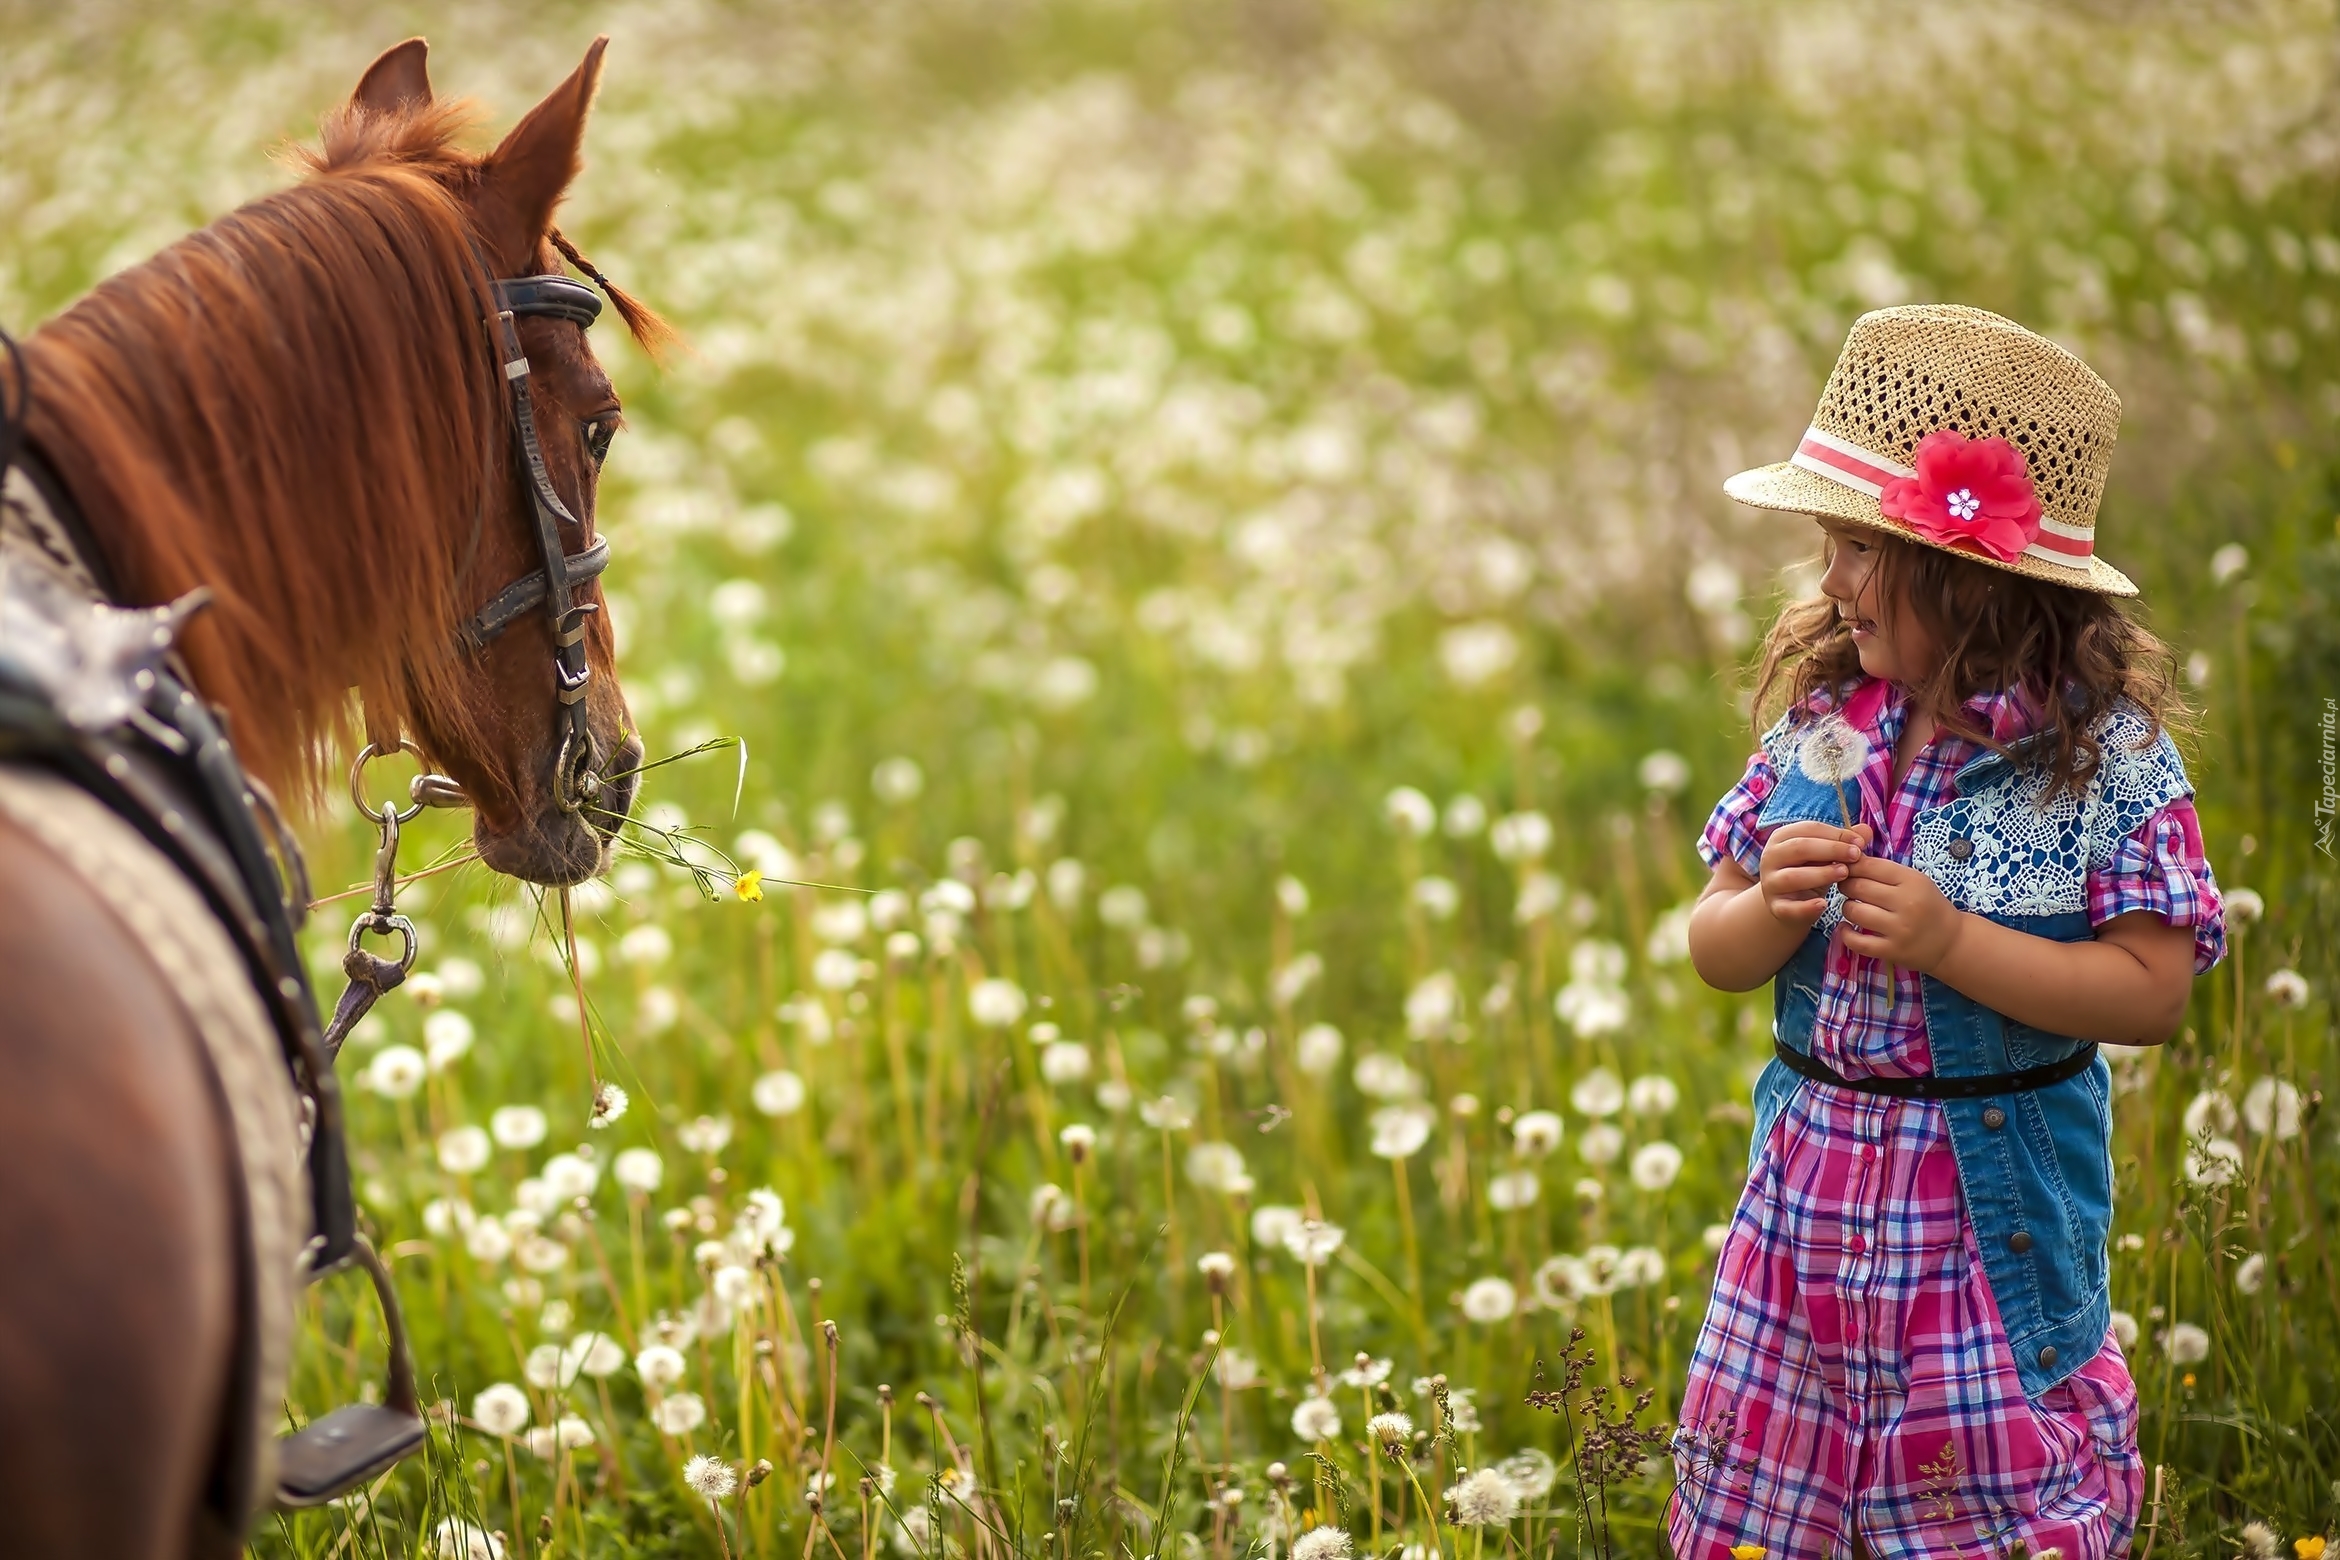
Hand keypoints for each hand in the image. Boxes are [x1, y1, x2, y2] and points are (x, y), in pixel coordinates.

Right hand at [1756, 821, 1871, 929]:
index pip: (1808, 829)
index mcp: (1782, 838)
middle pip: (1799, 848)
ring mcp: (1770, 883)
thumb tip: (1866, 831)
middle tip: (1856, 855)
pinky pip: (1788, 907)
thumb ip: (1844, 842)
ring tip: (1845, 874)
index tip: (1860, 842)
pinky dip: (1806, 907)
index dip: (1836, 834)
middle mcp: (1770, 857)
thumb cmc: (1811, 870)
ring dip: (1821, 874)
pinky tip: (1824, 904)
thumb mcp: (1826, 854)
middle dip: (1831, 850)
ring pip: (1792, 876)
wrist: (1791, 902)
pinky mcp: (1775, 906)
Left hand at [1840, 856, 1965, 972]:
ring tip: (1854, 907)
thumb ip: (1886, 871)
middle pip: (1858, 887)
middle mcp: (1906, 904)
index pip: (1871, 866)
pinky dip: (1845, 934)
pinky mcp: (1892, 951)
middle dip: (1846, 885)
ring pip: (1854, 912)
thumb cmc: (1929, 906)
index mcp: (1913, 881)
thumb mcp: (1915, 881)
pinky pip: (1857, 942)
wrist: (1951, 941)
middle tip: (1847, 888)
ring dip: (1847, 908)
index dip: (1852, 866)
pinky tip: (1847, 927)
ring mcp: (1899, 929)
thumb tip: (1850, 861)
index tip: (1847, 869)